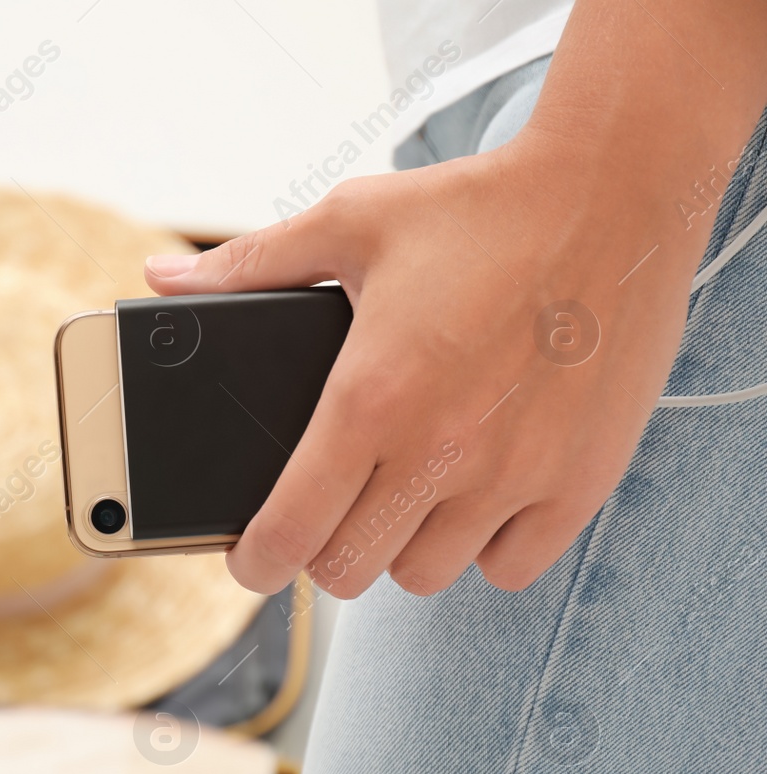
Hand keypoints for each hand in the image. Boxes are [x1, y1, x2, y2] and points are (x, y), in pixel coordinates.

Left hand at [144, 130, 707, 598]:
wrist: (616, 191)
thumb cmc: (478, 207)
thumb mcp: (349, 223)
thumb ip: (248, 265)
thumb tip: (162, 277)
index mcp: (369, 398)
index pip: (290, 532)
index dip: (255, 563)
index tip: (250, 562)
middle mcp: (439, 452)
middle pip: (349, 573)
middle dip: (324, 550)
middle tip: (331, 511)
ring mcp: (514, 476)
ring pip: (426, 576)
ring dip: (402, 548)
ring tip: (406, 494)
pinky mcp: (579, 483)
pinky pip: (509, 569)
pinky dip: (486, 549)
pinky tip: (477, 498)